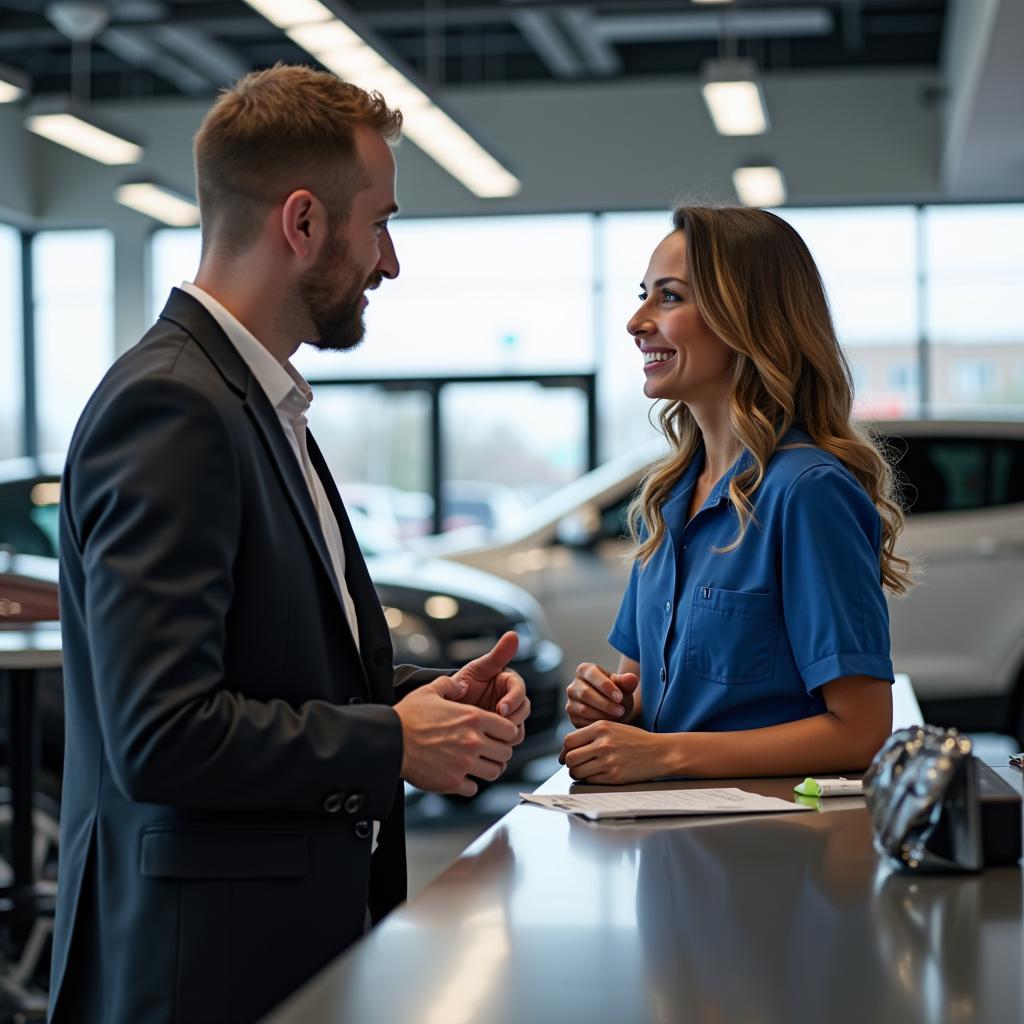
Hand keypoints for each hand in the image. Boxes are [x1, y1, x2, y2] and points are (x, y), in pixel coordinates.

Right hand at [394, 676, 518, 796]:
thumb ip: (451, 685)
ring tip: (477, 764)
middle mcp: (473, 741)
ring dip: (488, 768)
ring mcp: (464, 764)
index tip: (497, 734)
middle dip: (499, 751)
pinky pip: (473, 788)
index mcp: (473, 718)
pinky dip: (469, 784)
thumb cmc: (408, 717)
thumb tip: (462, 686)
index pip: (509, 729)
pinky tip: (460, 775)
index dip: (505, 732)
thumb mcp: (430, 691)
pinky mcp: (452, 782)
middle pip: (506, 752)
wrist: (390, 741)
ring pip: (495, 772)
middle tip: (489, 750)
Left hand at [453, 631, 529, 745]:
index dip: (513, 699)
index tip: (500, 708)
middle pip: (524, 710)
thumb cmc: (463, 683)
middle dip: (511, 719)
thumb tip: (513, 634)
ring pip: (519, 728)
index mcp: (509, 683)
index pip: (520, 690)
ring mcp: (509, 718)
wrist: (447, 707)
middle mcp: (513, 700)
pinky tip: (487, 742)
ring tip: (488, 734)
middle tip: (493, 724)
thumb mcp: (477, 669)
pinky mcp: (502, 733)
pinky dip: (501, 743)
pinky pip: (510, 741)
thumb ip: (497, 654)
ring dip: (507, 733)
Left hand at [559, 720, 665, 784]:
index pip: (569, 740)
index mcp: (601, 727)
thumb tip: (567, 750)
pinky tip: (598, 775)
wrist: (660, 752)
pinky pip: (590, 781)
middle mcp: (603, 743)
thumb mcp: (613, 727)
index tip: (569, 754)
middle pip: (570, 757)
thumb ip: (591, 734)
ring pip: (577, 771)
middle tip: (577, 764)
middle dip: (570, 763)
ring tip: (586, 770)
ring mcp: (608, 761)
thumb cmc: (636, 740)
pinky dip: (590, 779)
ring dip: (578, 773)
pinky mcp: (614, 776)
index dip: (566, 750)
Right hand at [565, 662, 639, 727]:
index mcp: (584, 670)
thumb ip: (627, 682)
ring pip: (583, 709)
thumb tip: (632, 678)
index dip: (606, 686)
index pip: (593, 675)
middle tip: (621, 711)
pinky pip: (582, 723)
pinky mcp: (572, 717)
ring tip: (618, 718)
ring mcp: (570, 702)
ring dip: (602, 715)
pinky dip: (597, 725)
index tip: (620, 697)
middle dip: (605, 703)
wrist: (613, 711)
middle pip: (585, 693)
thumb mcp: (624, 688)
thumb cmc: (618, 695)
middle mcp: (573, 685)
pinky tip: (609, 725)